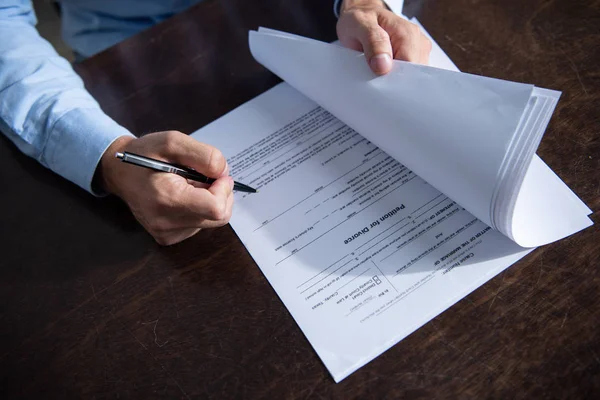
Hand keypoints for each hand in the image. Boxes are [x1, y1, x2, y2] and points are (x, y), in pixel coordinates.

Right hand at [99, 131, 233, 244]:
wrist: (119, 171)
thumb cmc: (144, 154)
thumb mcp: (173, 141)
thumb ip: (205, 155)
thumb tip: (224, 173)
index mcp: (168, 199)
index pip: (216, 208)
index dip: (224, 189)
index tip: (217, 175)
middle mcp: (166, 222)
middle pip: (218, 217)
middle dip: (220, 194)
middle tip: (204, 176)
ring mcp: (166, 233)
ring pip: (211, 221)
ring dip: (209, 201)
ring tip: (188, 184)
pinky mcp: (167, 237)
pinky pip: (199, 225)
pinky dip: (199, 209)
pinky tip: (183, 196)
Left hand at [337, 0, 431, 74]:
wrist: (361, 17)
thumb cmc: (360, 19)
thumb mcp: (359, 25)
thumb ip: (373, 42)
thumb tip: (384, 65)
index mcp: (407, 33)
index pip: (409, 65)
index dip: (395, 77)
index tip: (378, 80)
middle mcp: (417, 42)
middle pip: (412, 74)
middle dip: (393, 80)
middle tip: (373, 74)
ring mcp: (416, 51)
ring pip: (410, 78)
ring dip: (392, 80)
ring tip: (376, 70)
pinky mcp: (412, 59)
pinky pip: (406, 77)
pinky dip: (393, 79)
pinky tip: (382, 72)